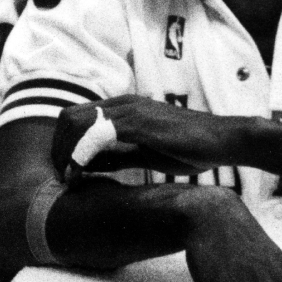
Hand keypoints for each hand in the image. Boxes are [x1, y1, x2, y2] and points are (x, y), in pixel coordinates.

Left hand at [52, 96, 243, 178]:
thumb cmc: (188, 147)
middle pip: (70, 117)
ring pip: (78, 124)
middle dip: (58, 148)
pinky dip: (82, 155)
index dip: (63, 143)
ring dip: (66, 153)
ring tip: (67, 178)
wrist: (223, 140)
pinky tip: (80, 174)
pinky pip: (97, 134)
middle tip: (60, 175)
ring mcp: (131, 110)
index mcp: (122, 108)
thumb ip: (115, 155)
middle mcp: (123, 104)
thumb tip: (87, 166)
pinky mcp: (140, 122)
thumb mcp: (142, 152)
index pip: (76, 117)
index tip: (64, 169)